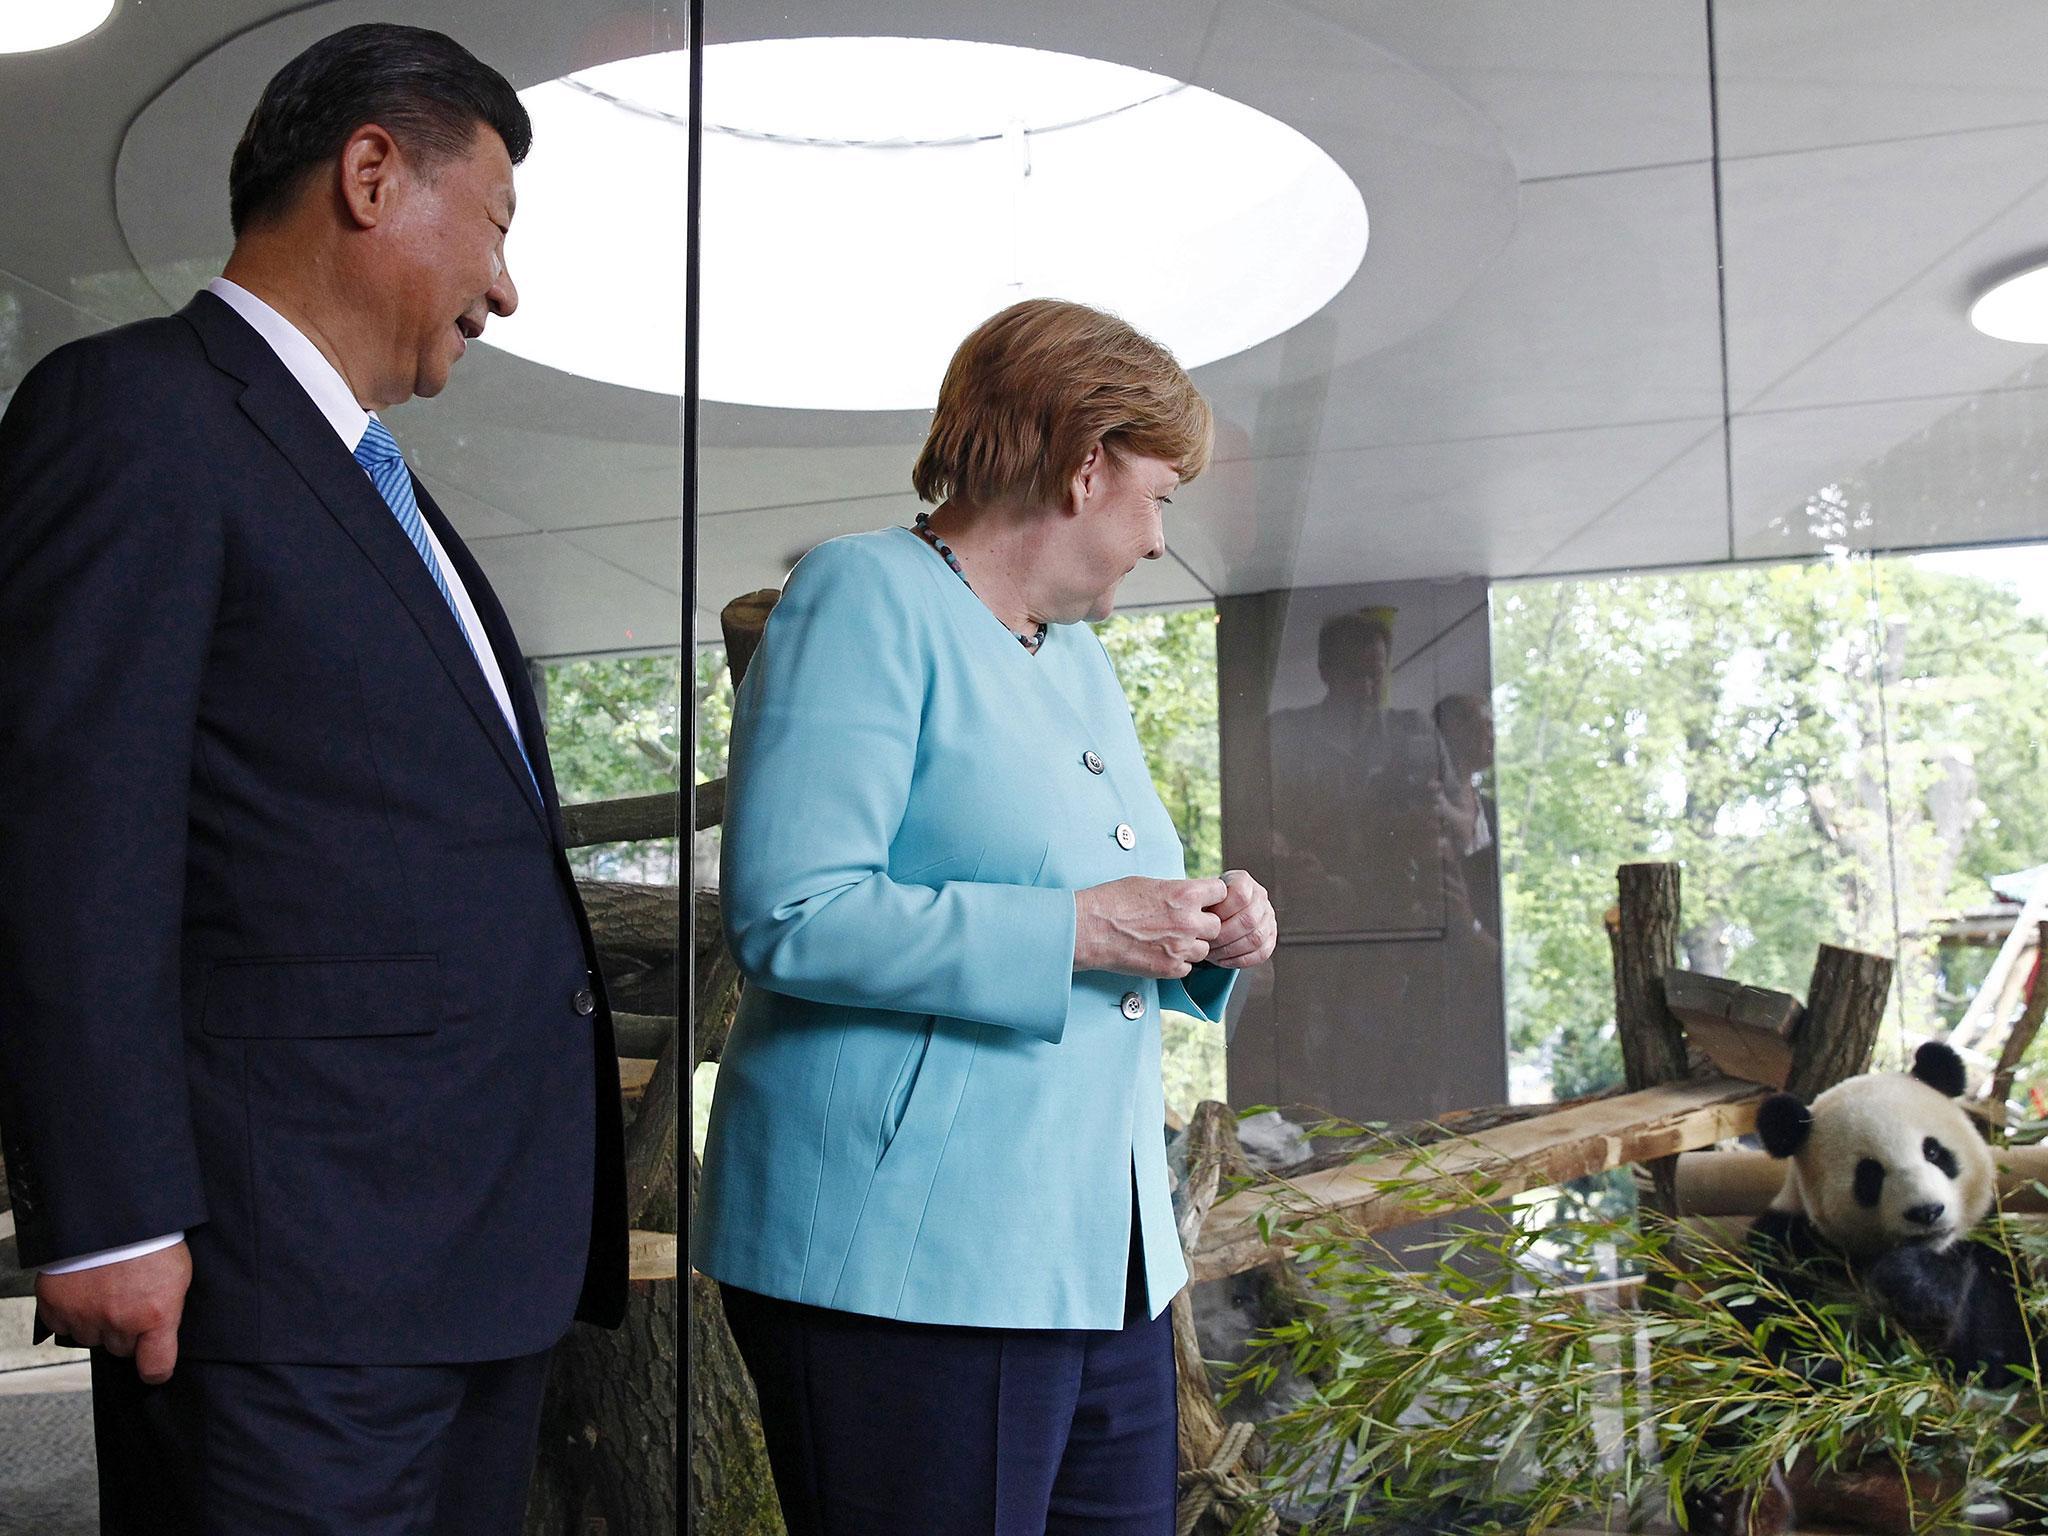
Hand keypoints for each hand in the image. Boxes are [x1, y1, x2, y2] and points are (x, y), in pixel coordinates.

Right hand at [36, 1240, 190, 1384]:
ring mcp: (85, 1315)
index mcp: (155, 1314)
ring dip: (97, 1322)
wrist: (112, 1211)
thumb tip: (164, 1331)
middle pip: (122, 1349)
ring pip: (91, 1338)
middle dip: (126, 1331)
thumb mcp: (178, 1273)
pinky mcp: (56, 1305)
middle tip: (130, 1300)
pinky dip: (70, 1313)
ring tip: (106, 1290)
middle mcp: (118, 1321)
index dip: (156, 1368)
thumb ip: (168, 1308)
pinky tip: (83, 1291)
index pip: (156, 1366)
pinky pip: (63, 1325)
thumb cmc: (152, 1236)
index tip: (155, 1367)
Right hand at [1074, 876, 1225, 978]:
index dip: (1212, 896)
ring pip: (1204, 949)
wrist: (1089, 929)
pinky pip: (1188, 967)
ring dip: (1192, 945)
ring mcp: (1180, 947)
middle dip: (1203, 924)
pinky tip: (1161, 952)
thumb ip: (1176, 892)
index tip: (1205, 900)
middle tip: (1185, 922)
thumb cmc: (1112, 902)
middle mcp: (1188, 921)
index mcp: (1185, 894)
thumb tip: (1189, 898)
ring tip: (1169, 938)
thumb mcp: (1149, 884)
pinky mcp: (1169, 968)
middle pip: (1216, 925)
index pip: (1220, 892)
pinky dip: (1178, 962)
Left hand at [1203, 869, 1276, 969]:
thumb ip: (1201, 901)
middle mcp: (1260, 896)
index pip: (1240, 895)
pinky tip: (1223, 960)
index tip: (1205, 920)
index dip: (1222, 911)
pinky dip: (1240, 960)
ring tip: (1212, 953)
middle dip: (1223, 935)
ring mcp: (1269, 917)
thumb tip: (1196, 917)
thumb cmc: (1205, 904)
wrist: (1216, 913)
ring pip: (1256, 938)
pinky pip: (1261, 953)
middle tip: (1205, 943)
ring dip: (1230, 950)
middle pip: (1249, 919)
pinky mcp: (1271, 937)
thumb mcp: (1201, 895)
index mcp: (1243, 881)